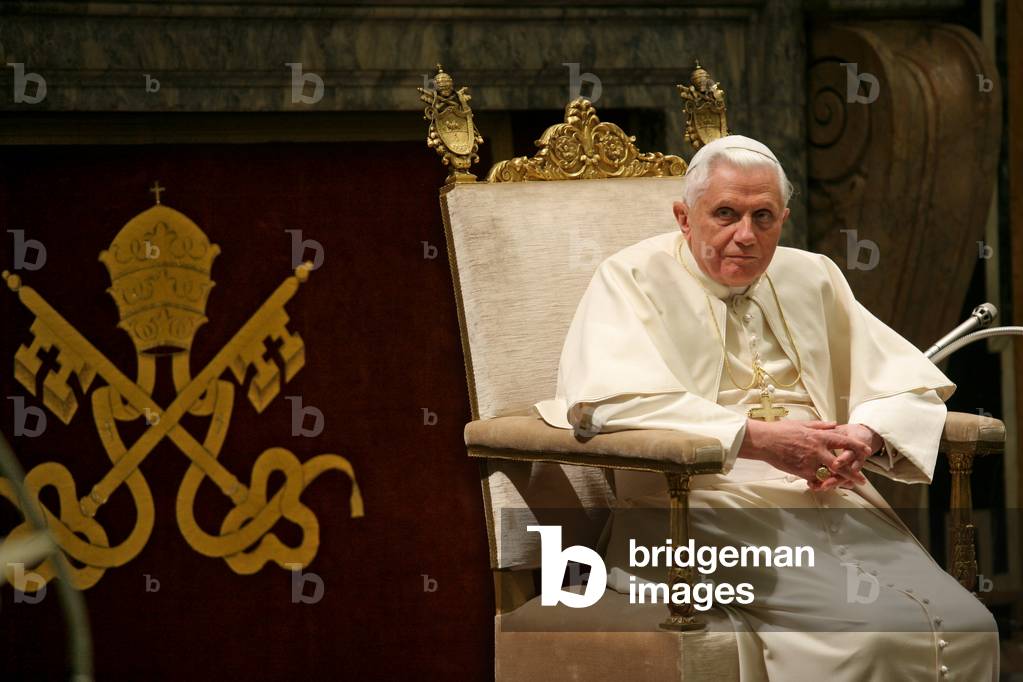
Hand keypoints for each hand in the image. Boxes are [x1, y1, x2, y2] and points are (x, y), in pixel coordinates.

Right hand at [739, 419, 873, 489]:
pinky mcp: (801, 472)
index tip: (866, 451)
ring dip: (840, 481)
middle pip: (842, 465)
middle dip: (853, 474)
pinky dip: (820, 483)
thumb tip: (834, 424)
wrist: (764, 441)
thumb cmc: (781, 431)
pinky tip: (825, 486)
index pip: (844, 441)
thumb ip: (820, 425)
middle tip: (862, 480)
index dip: (857, 446)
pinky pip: (815, 480)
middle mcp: (818, 451)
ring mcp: (810, 463)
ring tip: (847, 486)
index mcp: (819, 437)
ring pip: (830, 475)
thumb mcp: (802, 423)